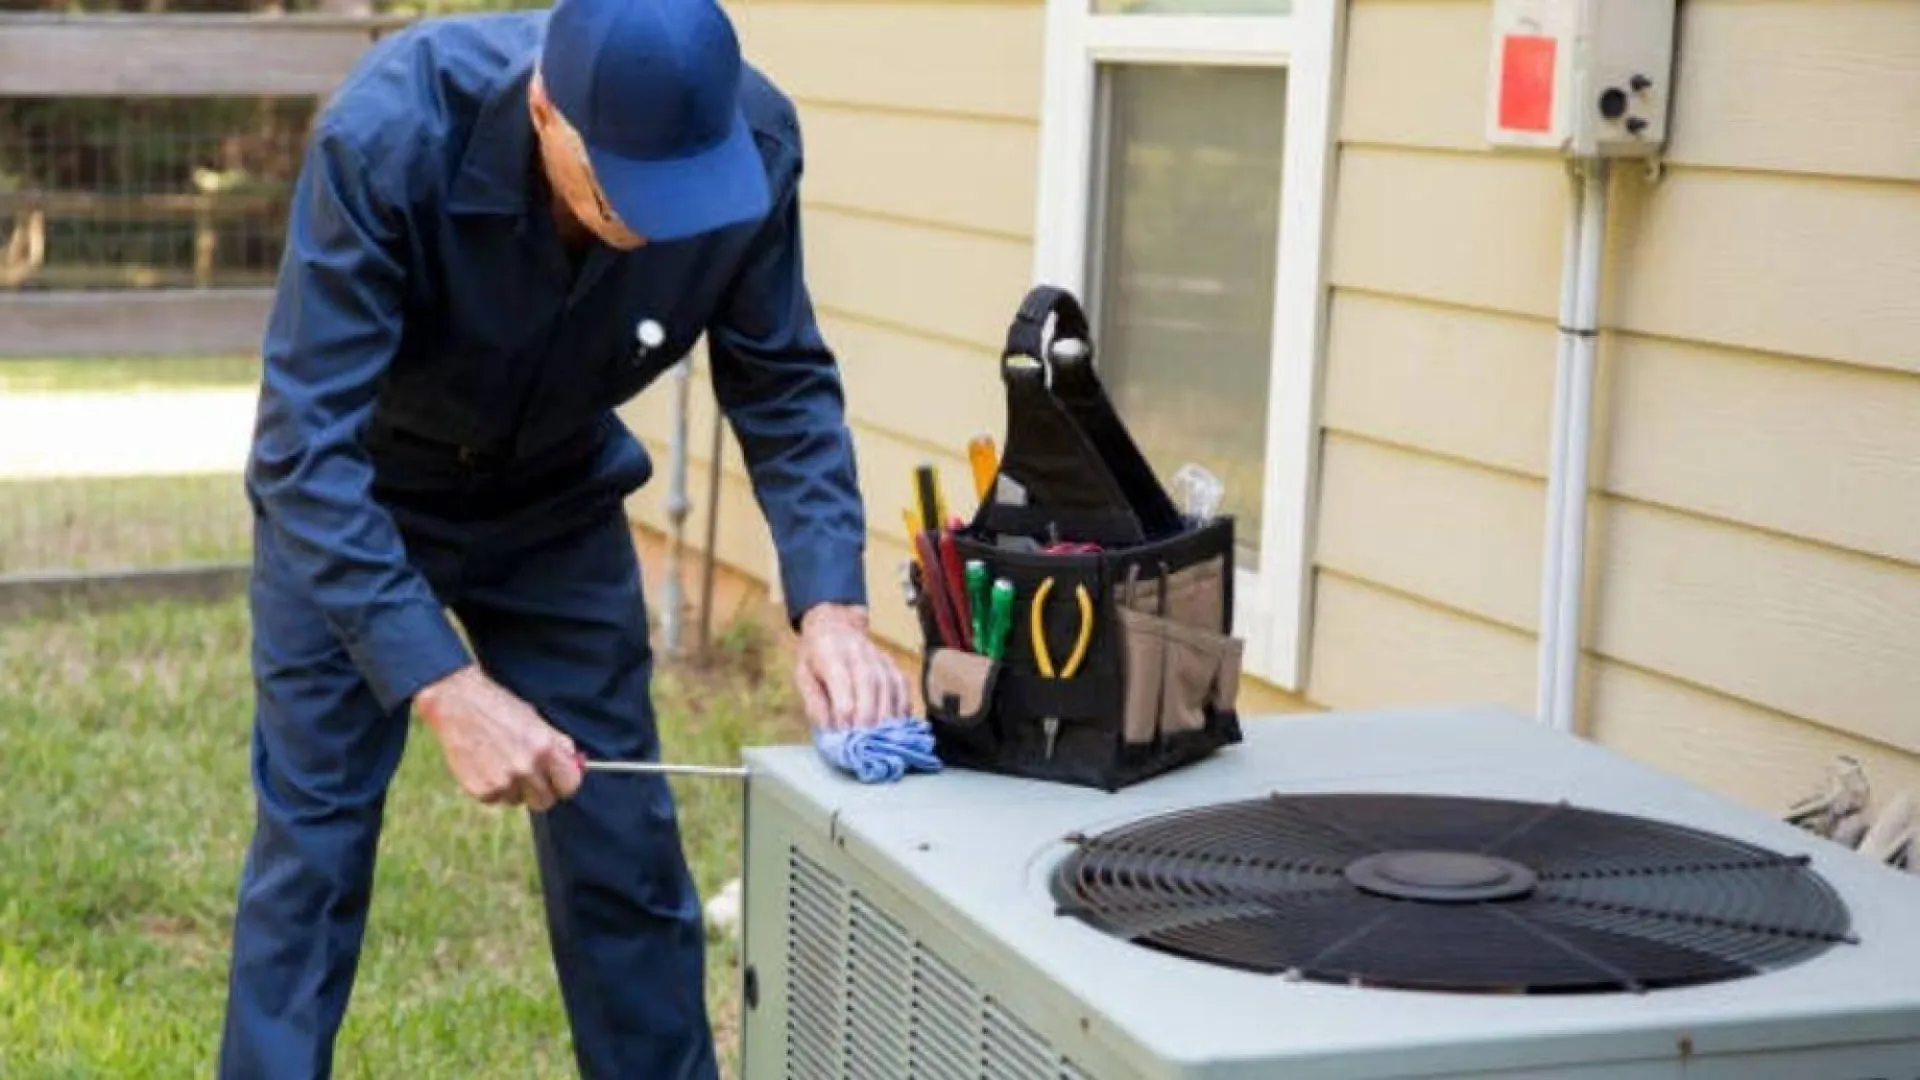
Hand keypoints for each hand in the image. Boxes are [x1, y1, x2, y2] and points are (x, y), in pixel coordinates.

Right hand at [415, 665, 583, 810]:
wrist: (457, 702)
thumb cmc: (500, 707)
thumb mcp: (536, 720)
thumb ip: (557, 746)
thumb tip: (577, 766)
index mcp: (545, 748)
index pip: (570, 785)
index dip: (564, 783)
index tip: (557, 780)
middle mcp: (526, 767)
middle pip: (545, 801)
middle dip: (540, 791)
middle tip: (529, 776)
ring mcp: (503, 781)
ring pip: (517, 800)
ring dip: (513, 789)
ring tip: (500, 761)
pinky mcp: (480, 790)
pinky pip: (495, 799)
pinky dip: (492, 788)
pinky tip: (484, 765)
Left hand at [793, 603, 909, 730]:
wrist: (834, 626)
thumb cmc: (814, 656)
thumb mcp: (803, 676)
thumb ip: (815, 704)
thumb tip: (830, 731)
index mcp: (830, 652)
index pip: (842, 682)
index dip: (843, 711)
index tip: (843, 734)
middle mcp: (858, 651)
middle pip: (869, 685)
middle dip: (868, 717)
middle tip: (865, 743)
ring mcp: (879, 656)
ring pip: (889, 686)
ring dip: (886, 717)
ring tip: (882, 740)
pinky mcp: (892, 664)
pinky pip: (902, 686)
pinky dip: (902, 708)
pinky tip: (898, 726)